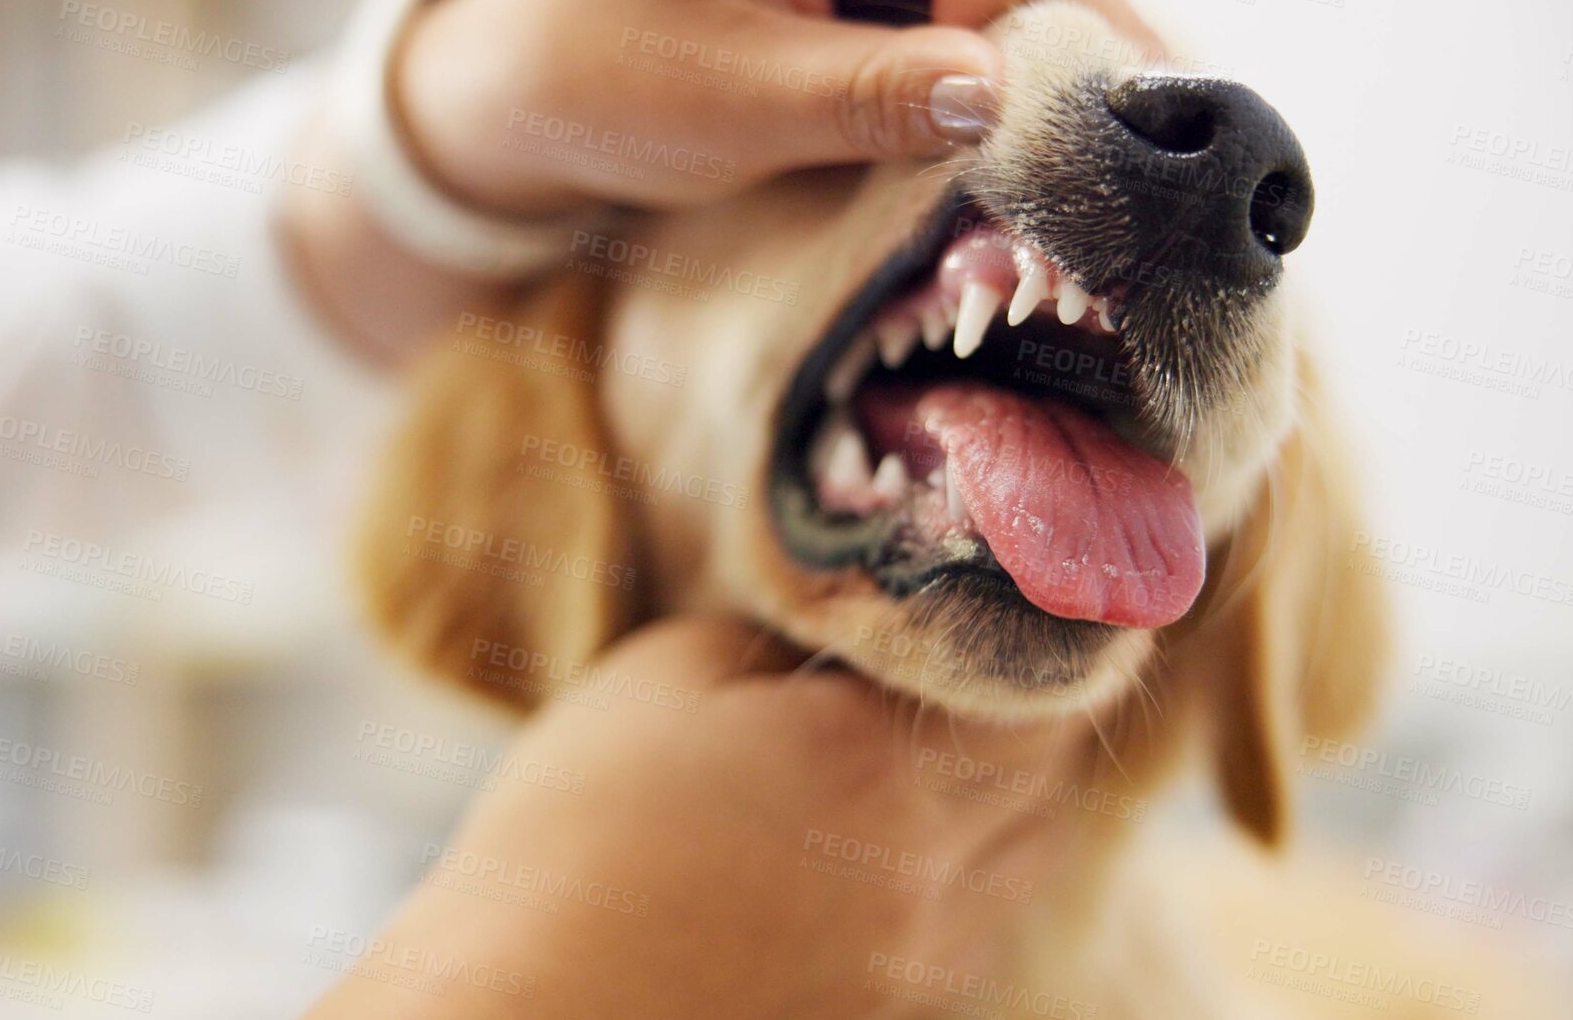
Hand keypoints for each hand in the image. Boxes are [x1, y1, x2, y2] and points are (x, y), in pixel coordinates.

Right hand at [305, 617, 1100, 1017]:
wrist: (525, 1007)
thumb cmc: (573, 833)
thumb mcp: (663, 676)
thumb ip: (783, 638)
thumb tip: (850, 635)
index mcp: (879, 768)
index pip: (1037, 689)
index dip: (1031, 635)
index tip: (1009, 594)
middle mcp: (929, 874)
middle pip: (1047, 776)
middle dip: (1024, 709)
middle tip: (978, 658)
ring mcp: (916, 961)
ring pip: (1027, 858)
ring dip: (1008, 794)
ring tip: (943, 748)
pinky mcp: (886, 1012)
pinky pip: (977, 926)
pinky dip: (969, 871)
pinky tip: (897, 841)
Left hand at [395, 0, 1161, 215]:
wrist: (510, 93)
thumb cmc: (596, 78)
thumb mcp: (733, 98)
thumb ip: (867, 93)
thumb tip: (995, 86)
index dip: (1083, 17)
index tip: (1158, 87)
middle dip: (1086, 40)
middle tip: (1171, 133)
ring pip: (988, 5)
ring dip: (1048, 67)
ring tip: (1128, 147)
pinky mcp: (854, 5)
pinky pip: (946, 27)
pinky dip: (994, 77)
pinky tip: (1040, 135)